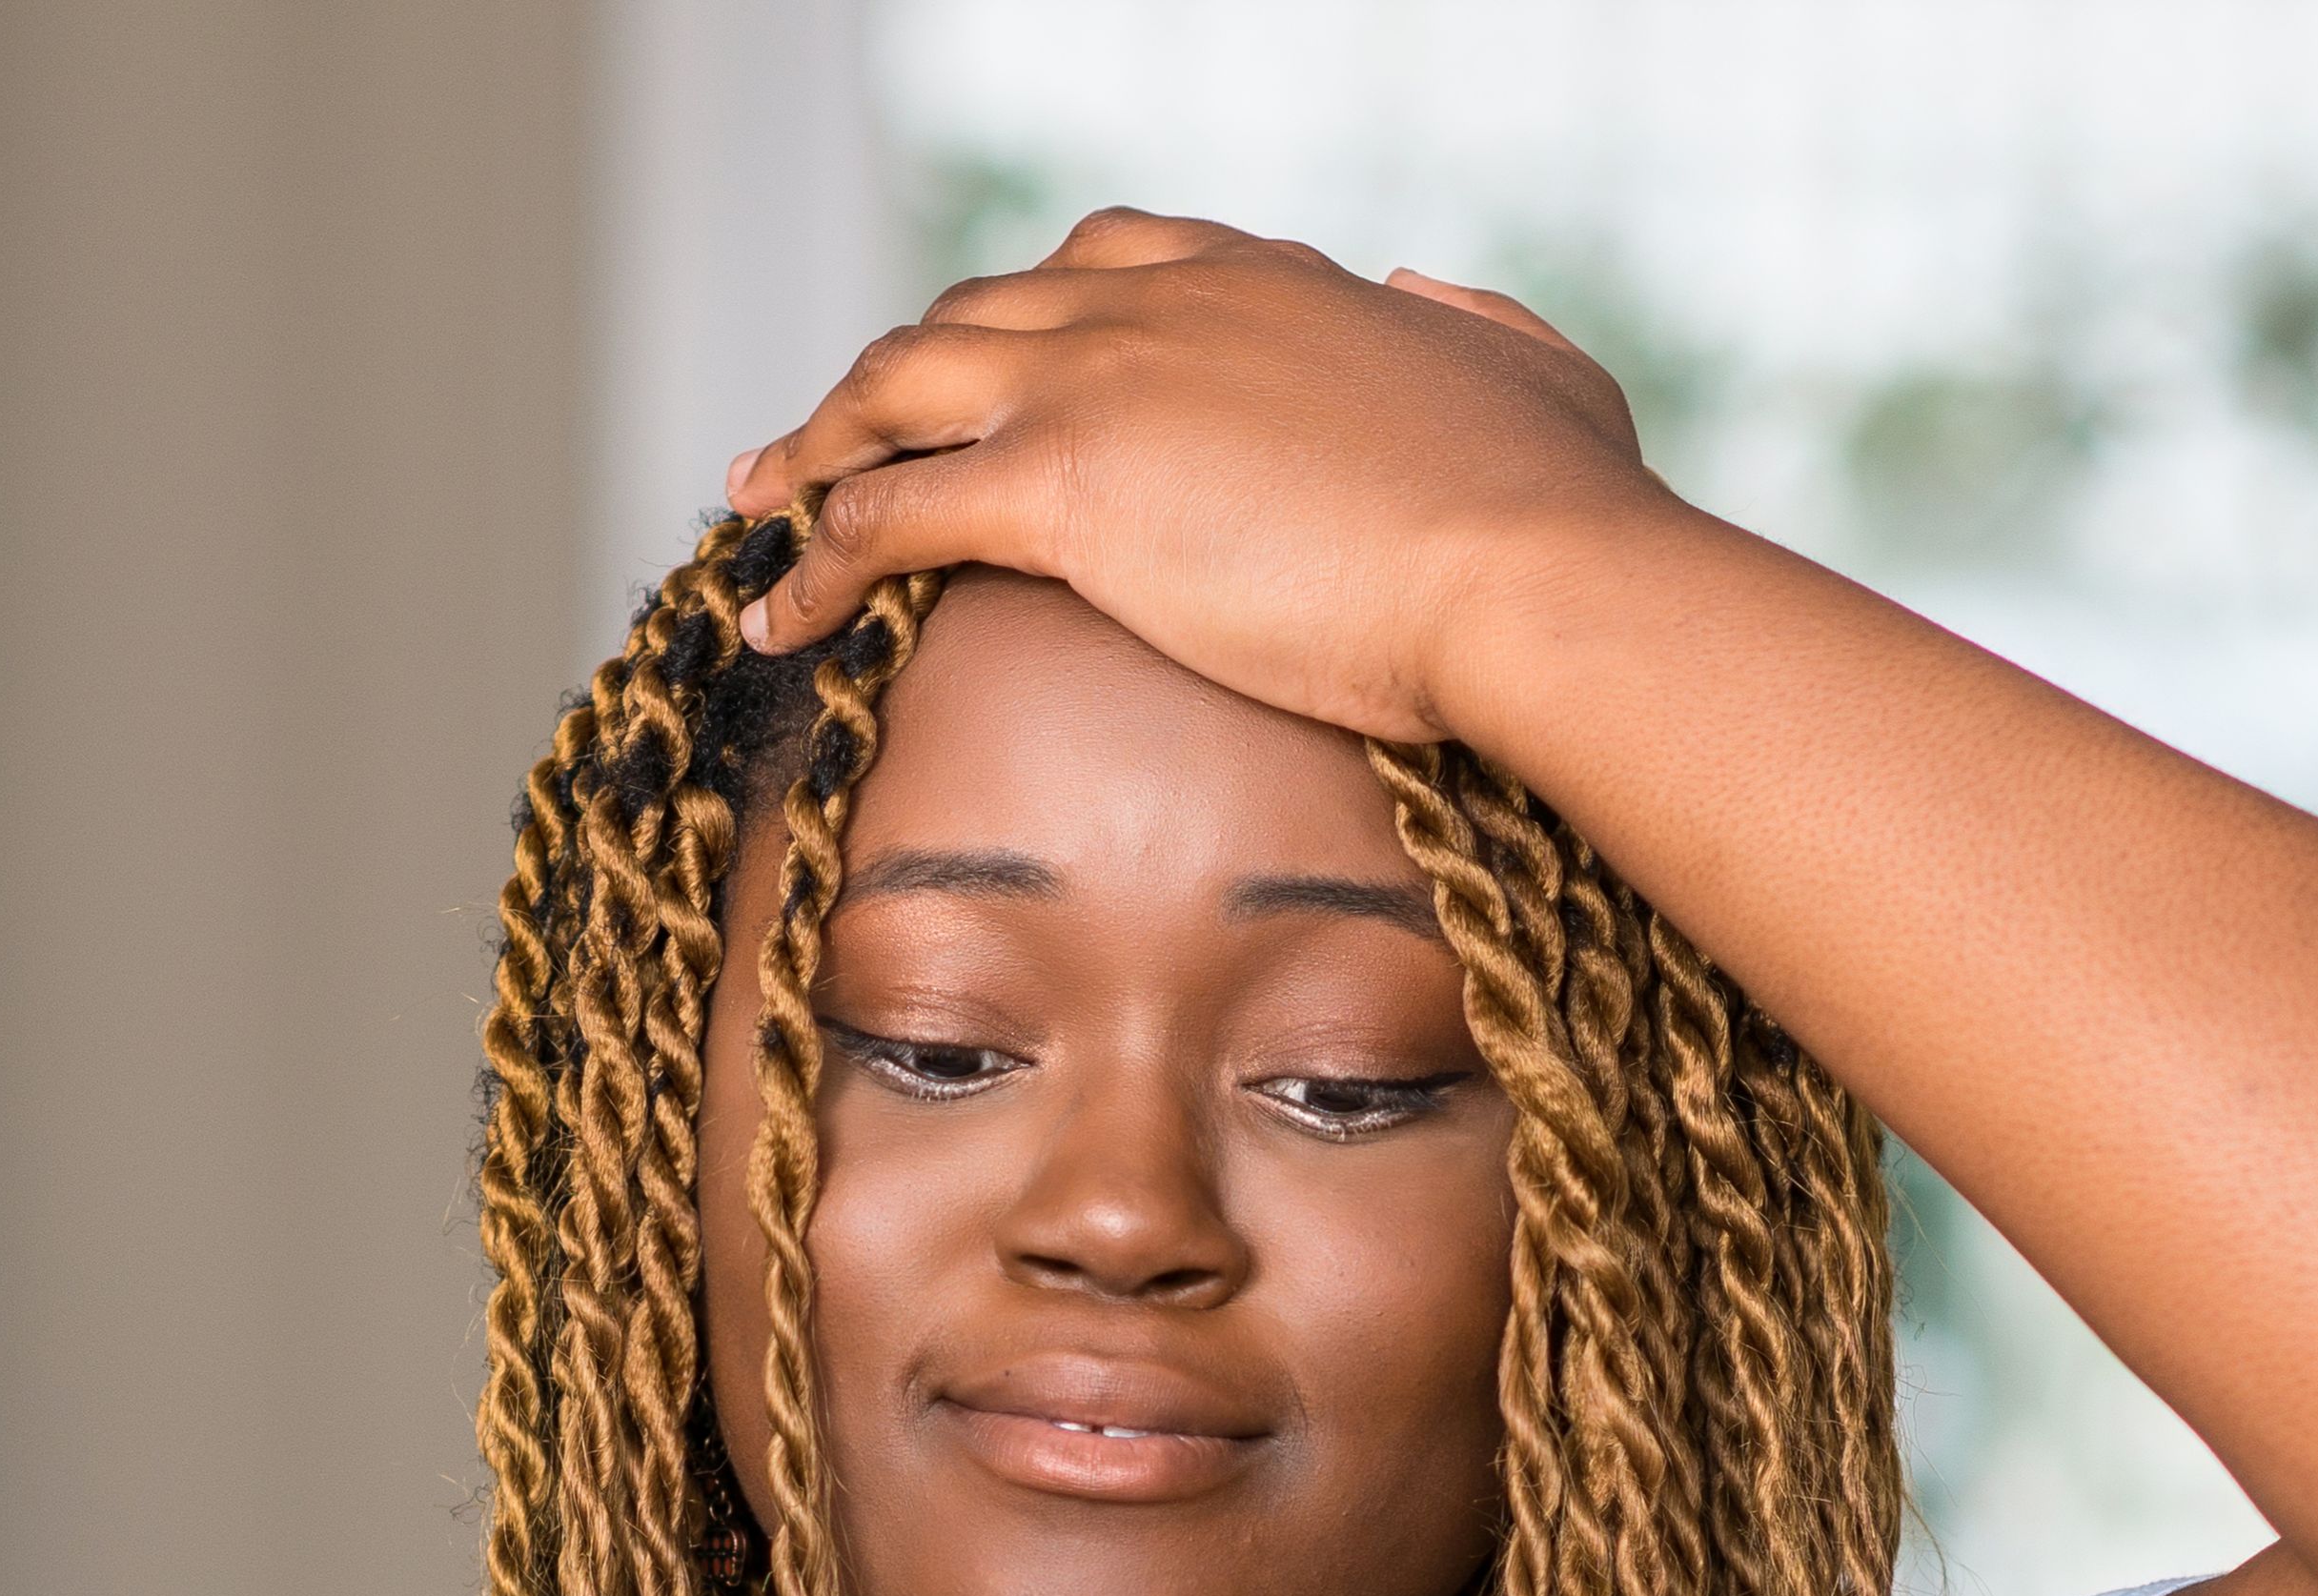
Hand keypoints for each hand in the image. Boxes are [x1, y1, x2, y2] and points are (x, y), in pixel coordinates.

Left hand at [725, 211, 1676, 743]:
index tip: (981, 368)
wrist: (1533, 573)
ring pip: (897, 388)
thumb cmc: (1558, 507)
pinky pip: (889, 510)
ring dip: (815, 445)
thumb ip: (1468, 325)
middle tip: (826, 437)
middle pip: (969, 315)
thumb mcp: (1535, 371)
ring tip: (758, 505)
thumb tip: (1428, 297)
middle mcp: (1157, 304)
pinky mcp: (1060, 487)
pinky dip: (818, 553)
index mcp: (1257, 279)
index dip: (1020, 318)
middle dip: (887, 376)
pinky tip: (783, 609)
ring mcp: (1098, 384)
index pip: (1096, 265)